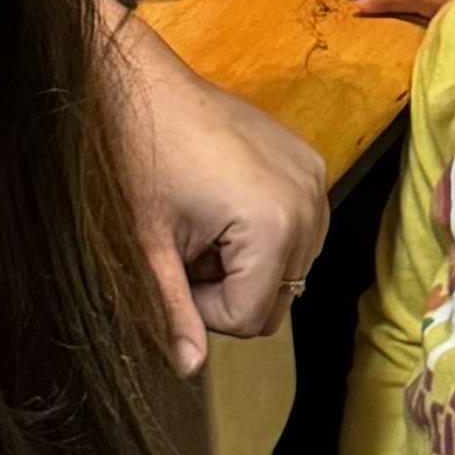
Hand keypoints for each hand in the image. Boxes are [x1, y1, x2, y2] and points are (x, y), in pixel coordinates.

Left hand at [88, 6, 326, 373]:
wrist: (146, 85)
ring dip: (247, 264)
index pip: (250, 318)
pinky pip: (298, 229)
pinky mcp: (310, 163)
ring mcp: (315, 180)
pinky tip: (225, 205)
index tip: (174, 272)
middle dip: (228, 290)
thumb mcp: (151, 246)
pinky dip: (264, 233)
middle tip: (187, 251)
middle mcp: (309, 205)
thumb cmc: (140, 159)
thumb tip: (189, 369)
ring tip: (205, 226)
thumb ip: (173, 311)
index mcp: (273, 227)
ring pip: (290, 268)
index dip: (203, 311)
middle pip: (277, 300)